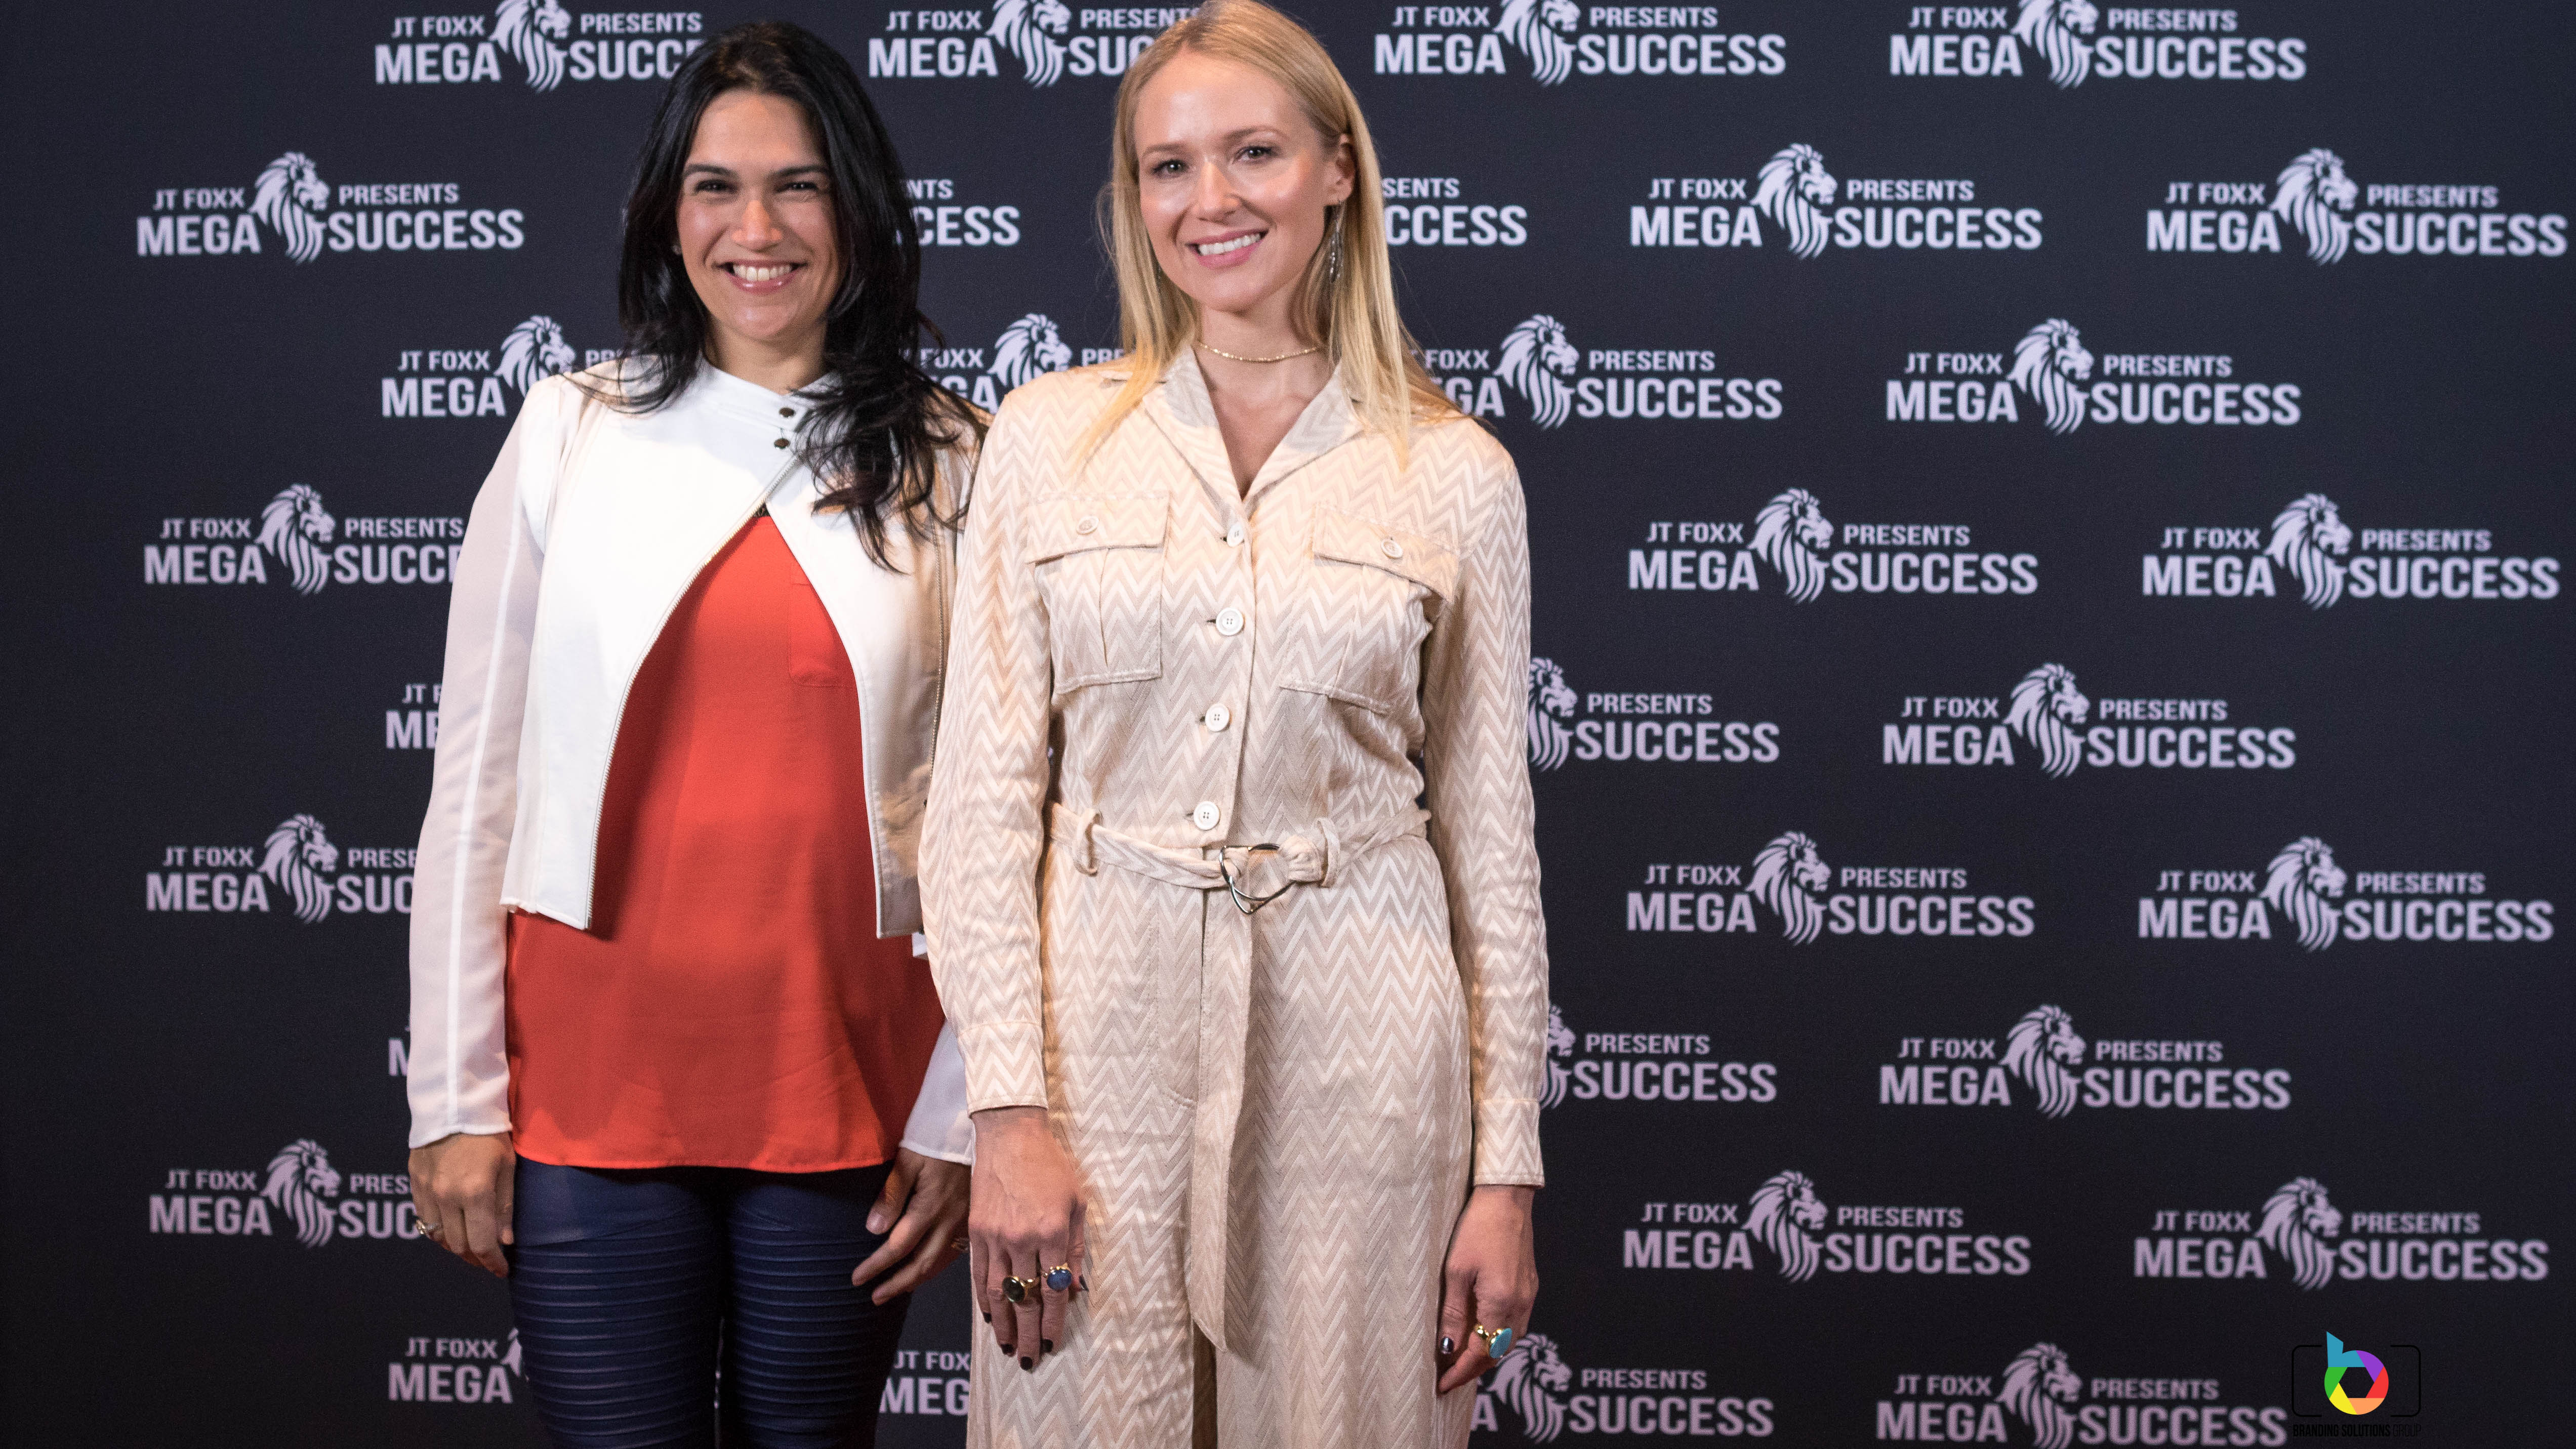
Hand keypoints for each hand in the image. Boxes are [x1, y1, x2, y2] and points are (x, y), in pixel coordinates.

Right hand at [409, 1132, 515, 1276]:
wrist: (454, 1106)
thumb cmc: (489, 1135)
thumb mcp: (507, 1167)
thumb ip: (505, 1207)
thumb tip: (504, 1242)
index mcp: (475, 1193)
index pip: (482, 1243)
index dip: (492, 1262)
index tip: (502, 1270)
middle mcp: (447, 1197)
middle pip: (458, 1245)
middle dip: (475, 1257)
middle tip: (488, 1258)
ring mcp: (427, 1191)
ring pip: (438, 1236)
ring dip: (455, 1246)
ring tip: (471, 1245)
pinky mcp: (414, 1184)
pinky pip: (424, 1220)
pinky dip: (438, 1230)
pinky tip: (452, 1227)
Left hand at [851, 1147, 969, 1303]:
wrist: (979, 1129)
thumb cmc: (937, 1140)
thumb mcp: (909, 1159)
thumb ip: (891, 1195)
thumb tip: (874, 1231)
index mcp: (931, 1207)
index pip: (898, 1247)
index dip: (877, 1266)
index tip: (857, 1279)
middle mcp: (950, 1221)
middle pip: (922, 1264)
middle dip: (897, 1284)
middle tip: (875, 1297)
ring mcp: (965, 1223)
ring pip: (941, 1263)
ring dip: (917, 1280)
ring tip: (898, 1289)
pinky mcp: (974, 1219)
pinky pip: (956, 1253)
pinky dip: (937, 1266)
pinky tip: (928, 1268)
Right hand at [969, 1106, 1085, 1371]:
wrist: (1010, 1135)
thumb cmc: (1051, 1165)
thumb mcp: (1078, 1202)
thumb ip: (1077, 1248)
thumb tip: (1074, 1288)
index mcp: (1052, 1233)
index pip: (1053, 1290)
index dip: (1052, 1322)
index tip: (1052, 1343)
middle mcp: (1022, 1239)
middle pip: (1025, 1299)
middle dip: (1027, 1335)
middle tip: (1029, 1361)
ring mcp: (995, 1236)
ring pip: (999, 1293)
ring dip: (1003, 1325)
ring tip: (1007, 1348)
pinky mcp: (976, 1230)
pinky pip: (979, 1274)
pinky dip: (984, 1300)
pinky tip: (989, 1317)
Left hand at [1435, 1184, 1537, 1393]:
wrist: (1507, 1199)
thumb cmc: (1477, 1228)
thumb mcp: (1456, 1271)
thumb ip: (1454, 1314)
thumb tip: (1448, 1349)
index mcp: (1501, 1304)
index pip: (1480, 1354)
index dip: (1460, 1374)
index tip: (1442, 1386)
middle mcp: (1520, 1306)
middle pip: (1498, 1353)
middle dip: (1473, 1370)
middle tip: (1448, 1377)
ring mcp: (1529, 1297)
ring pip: (1509, 1342)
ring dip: (1486, 1355)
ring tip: (1461, 1360)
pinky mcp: (1530, 1287)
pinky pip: (1516, 1325)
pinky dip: (1497, 1337)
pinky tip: (1481, 1333)